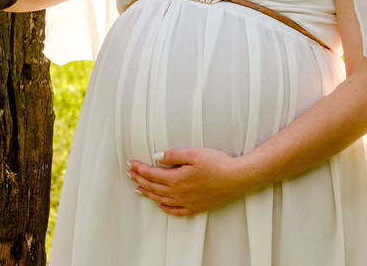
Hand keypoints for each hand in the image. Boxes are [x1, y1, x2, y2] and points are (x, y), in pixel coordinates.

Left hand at [126, 148, 253, 215]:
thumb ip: (172, 156)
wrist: (237, 178)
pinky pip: (177, 211)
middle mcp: (179, 193)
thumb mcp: (193, 154)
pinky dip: (166, 209)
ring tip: (138, 189)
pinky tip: (161, 206)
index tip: (130, 163)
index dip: (139, 168)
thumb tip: (156, 157)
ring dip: (148, 194)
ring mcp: (188, 202)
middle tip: (129, 174)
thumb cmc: (217, 163)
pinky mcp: (197, 207)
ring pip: (162, 200)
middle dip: (139, 179)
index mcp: (176, 179)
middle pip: (153, 187)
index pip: (151, 174)